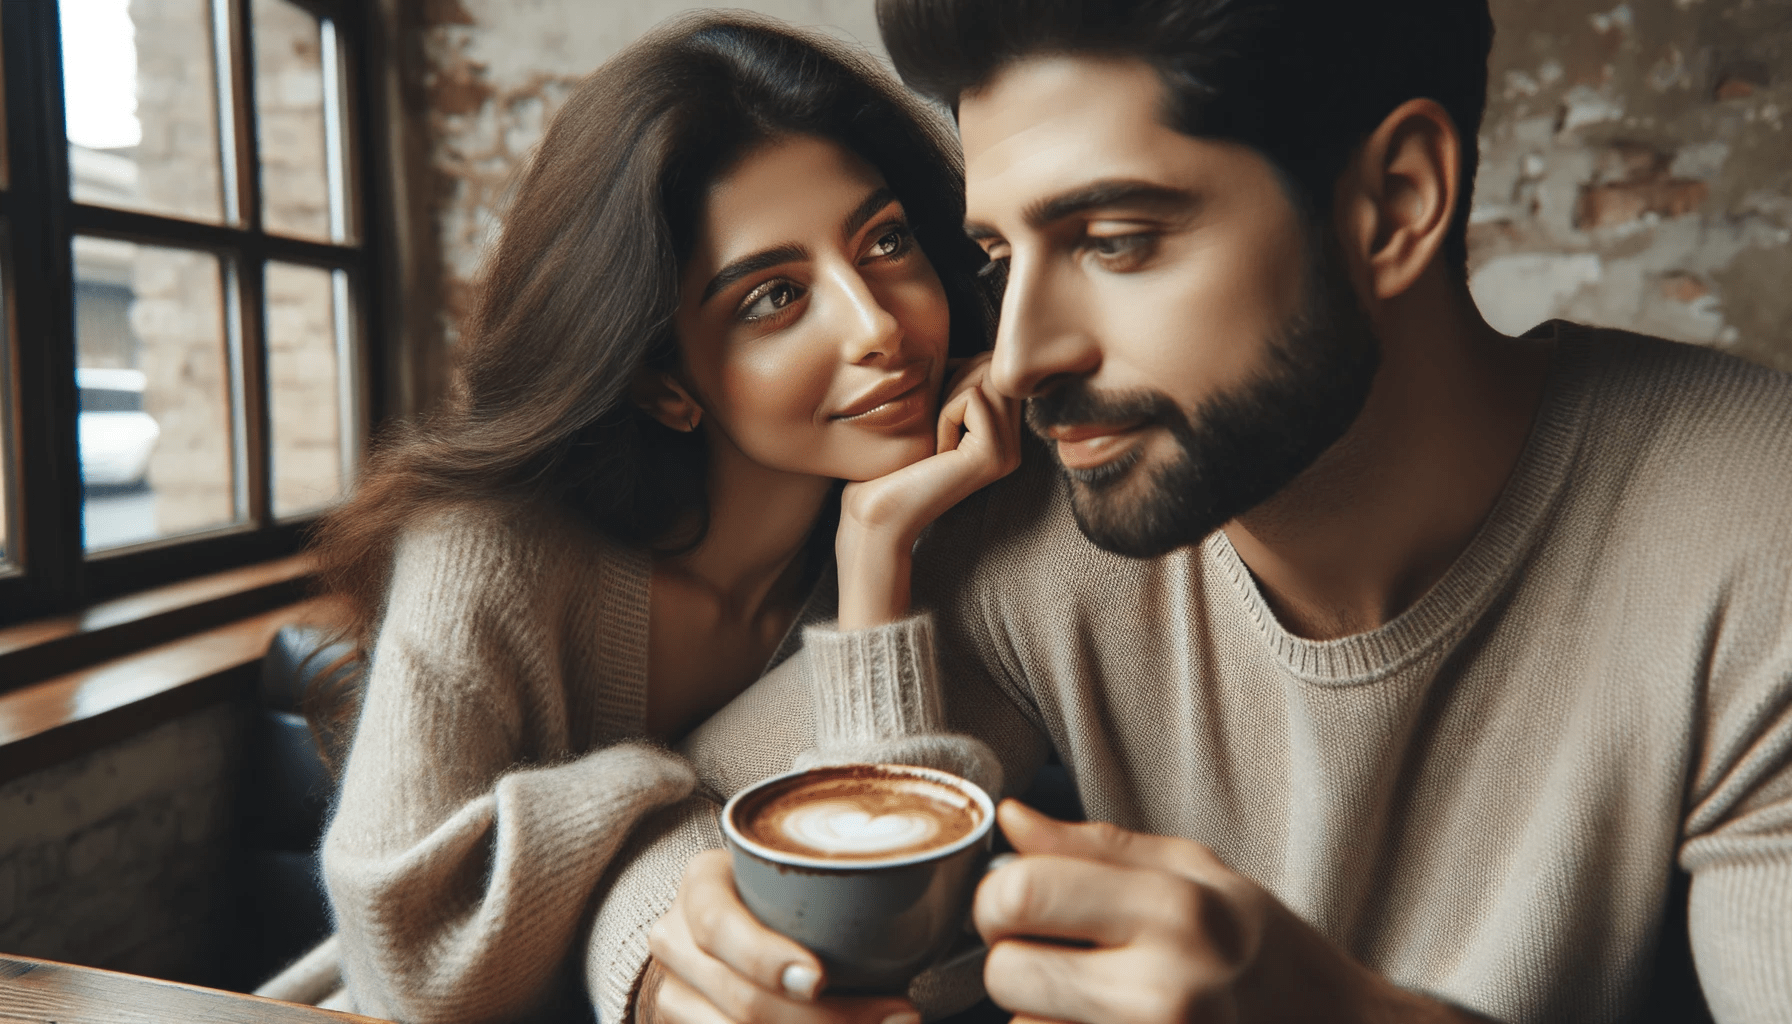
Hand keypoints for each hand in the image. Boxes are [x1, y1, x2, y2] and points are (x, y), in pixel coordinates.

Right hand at [641, 849, 919, 1023]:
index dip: (765, 957)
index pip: (719, 925)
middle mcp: (677, 942)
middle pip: (745, 1001)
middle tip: (904, 1013)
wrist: (723, 939)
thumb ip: (844, 882)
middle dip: (832, 1020)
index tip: (819, 977)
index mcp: (701, 887)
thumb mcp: (793, 877)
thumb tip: (947, 884)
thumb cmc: (780, 902)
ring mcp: (676, 999)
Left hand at [836, 354, 1022, 627]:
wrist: (877, 514)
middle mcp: (1014, 446)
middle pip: (994, 369)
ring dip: (948, 398)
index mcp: (1002, 436)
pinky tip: (936, 451)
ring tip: (936, 438)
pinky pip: (971, 399)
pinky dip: (944, 414)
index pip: (995, 370)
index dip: (959, 373)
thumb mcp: (930, 411)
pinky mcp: (993, 455)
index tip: (934, 413)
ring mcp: (1008, 453)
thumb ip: (958, 383)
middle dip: (956, 382)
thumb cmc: (892, 464)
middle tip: (934, 426)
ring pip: (985, 379)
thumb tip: (975, 346)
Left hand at [976, 802, 1495, 1023]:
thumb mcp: (1197, 873)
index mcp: (1176, 911)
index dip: (999, 896)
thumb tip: (1010, 819)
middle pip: (1004, 971)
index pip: (1020, 893)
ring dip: (1041, 1015)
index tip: (1020, 901)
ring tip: (1101, 1001)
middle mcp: (1165, 989)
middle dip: (1015, 960)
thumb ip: (1095, 846)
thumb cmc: (1268, 950)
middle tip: (1062, 956)